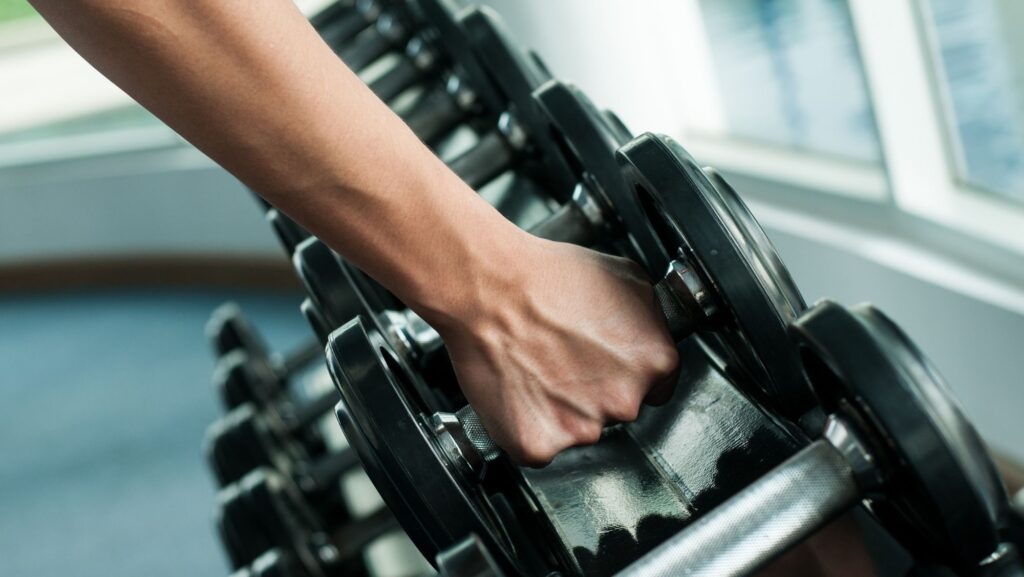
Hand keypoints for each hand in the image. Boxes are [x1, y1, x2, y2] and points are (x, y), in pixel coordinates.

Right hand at [428, 236, 679, 466]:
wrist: (487, 288)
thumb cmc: (546, 277)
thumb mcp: (627, 276)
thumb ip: (650, 319)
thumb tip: (649, 334)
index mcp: (654, 361)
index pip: (657, 386)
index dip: (626, 372)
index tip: (604, 362)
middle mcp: (624, 400)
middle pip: (618, 409)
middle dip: (594, 390)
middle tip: (562, 357)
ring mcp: (582, 427)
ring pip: (579, 429)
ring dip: (561, 409)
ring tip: (536, 366)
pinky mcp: (538, 444)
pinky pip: (538, 445)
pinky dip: (526, 424)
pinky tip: (518, 388)